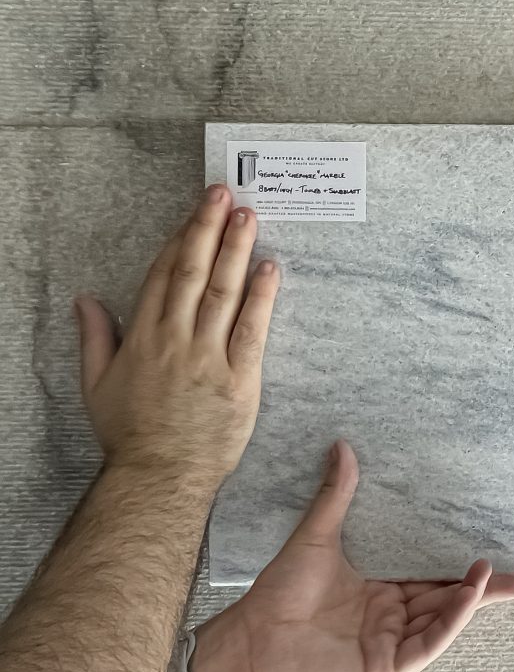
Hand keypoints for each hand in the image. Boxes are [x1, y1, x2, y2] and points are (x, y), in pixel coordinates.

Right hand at [74, 184, 279, 482]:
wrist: (160, 476)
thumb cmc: (130, 434)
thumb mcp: (97, 385)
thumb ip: (94, 338)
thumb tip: (86, 299)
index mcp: (142, 337)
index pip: (163, 275)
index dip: (180, 238)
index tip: (195, 211)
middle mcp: (175, 339)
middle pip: (193, 272)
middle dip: (208, 228)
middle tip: (223, 194)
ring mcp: (208, 357)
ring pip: (223, 292)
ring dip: (236, 251)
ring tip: (248, 217)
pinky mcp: (240, 378)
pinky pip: (252, 330)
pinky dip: (261, 297)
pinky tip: (269, 268)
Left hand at [190, 441, 513, 671]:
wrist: (248, 640)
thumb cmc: (278, 592)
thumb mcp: (316, 536)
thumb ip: (335, 495)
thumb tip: (341, 446)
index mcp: (379, 590)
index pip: (430, 576)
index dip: (459, 566)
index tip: (488, 548)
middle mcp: (389, 618)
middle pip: (446, 600)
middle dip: (482, 588)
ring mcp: (388, 644)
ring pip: (441, 621)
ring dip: (469, 600)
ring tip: (491, 574)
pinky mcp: (383, 666)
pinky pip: (426, 644)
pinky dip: (450, 622)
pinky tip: (467, 597)